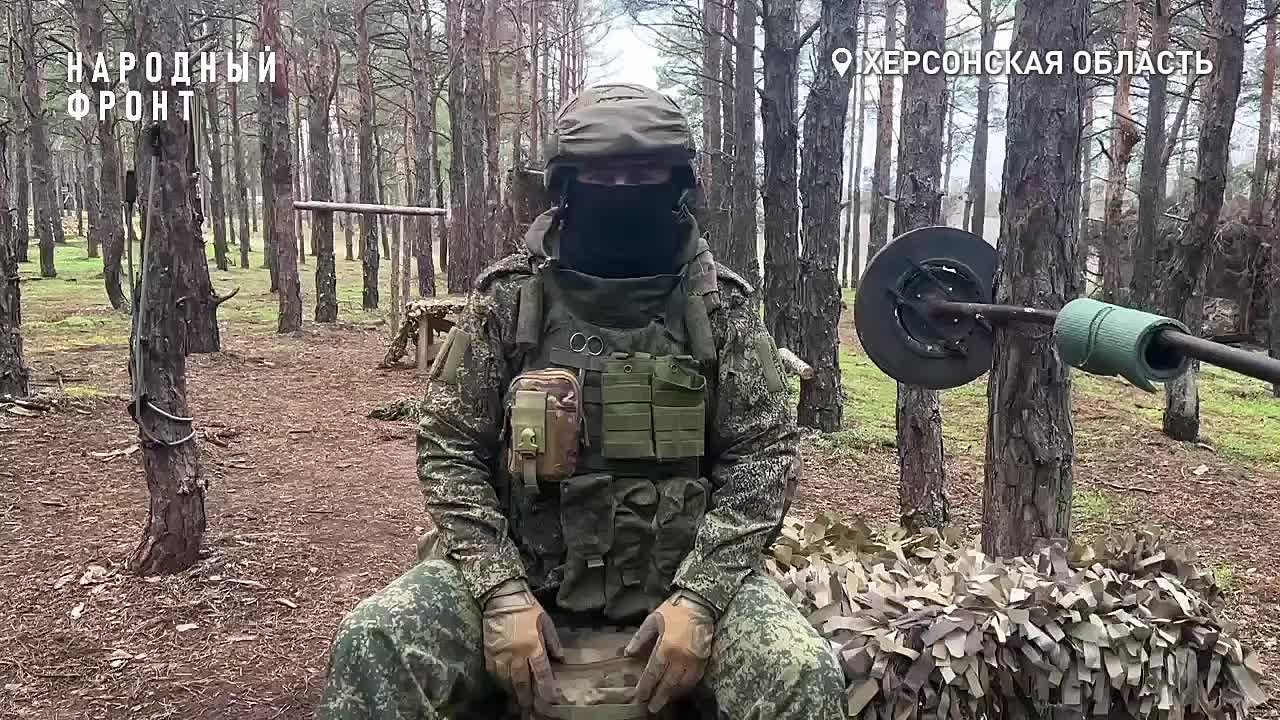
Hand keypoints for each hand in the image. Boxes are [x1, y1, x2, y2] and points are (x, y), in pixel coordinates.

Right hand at [482, 580, 564, 707]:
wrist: (501, 597)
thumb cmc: (526, 607)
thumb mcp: (545, 621)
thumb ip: (553, 641)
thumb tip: (560, 658)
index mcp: (534, 646)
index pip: (541, 674)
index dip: (546, 689)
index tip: (550, 699)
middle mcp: (518, 655)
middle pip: (522, 683)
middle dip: (527, 698)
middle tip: (529, 708)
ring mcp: (502, 655)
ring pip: (507, 681)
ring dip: (513, 693)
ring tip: (517, 702)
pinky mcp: (490, 652)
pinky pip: (494, 673)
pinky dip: (499, 682)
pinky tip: (503, 686)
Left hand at [624, 590, 716, 711]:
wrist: (700, 604)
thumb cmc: (674, 610)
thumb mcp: (653, 620)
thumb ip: (640, 638)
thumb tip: (627, 652)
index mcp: (665, 648)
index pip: (653, 673)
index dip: (646, 687)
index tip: (640, 696)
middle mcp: (680, 658)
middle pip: (668, 684)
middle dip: (659, 697)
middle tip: (652, 707)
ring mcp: (693, 660)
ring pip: (682, 684)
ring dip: (672, 694)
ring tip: (664, 700)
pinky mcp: (703, 659)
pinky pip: (694, 679)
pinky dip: (686, 686)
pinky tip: (680, 690)